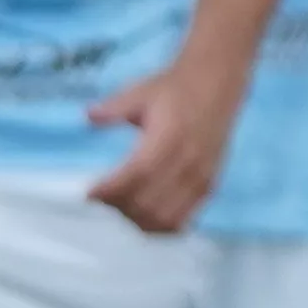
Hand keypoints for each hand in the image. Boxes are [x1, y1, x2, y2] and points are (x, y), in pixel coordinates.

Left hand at [83, 53, 250, 234]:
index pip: (138, 174)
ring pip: (164, 217)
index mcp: (170, 137)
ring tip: (121, 206)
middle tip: (102, 198)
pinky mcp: (209, 186)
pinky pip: (183, 219)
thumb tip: (89, 116)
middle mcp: (188, 162)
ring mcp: (201, 178)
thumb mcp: (141, 92)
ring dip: (137, 219)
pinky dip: (159, 225)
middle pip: (149, 202)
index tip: (90, 193)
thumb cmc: (176, 87)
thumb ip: (114, 108)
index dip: (112, 189)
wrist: (218, 82)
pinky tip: (144, 216)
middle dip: (119, 206)